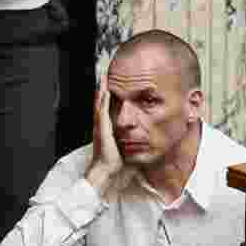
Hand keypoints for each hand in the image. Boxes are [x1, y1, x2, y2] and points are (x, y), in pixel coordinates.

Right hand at [85, 76, 126, 193]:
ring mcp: (101, 126)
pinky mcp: (102, 128)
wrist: (106, 170)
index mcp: (107, 128)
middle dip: (103, 89)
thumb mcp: (125, 146)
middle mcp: (102, 125)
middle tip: (104, 75)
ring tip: (103, 78)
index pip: (107, 108)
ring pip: (100, 103)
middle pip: (102, 102)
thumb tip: (144, 139)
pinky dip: (102, 101)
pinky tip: (104, 92)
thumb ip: (133, 140)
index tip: (111, 85)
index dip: (108, 96)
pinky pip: (101, 111)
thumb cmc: (115, 161)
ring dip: (101, 90)